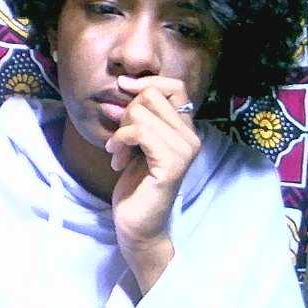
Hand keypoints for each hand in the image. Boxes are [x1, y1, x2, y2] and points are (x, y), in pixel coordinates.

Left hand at [105, 75, 200, 291]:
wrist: (137, 225)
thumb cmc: (135, 185)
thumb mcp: (133, 142)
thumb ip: (134, 116)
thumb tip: (122, 85)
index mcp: (184, 129)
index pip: (174, 86)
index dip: (147, 82)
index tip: (123, 90)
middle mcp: (191, 136)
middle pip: (152, 95)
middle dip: (127, 113)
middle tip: (120, 140)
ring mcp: (184, 150)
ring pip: (143, 112)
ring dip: (121, 131)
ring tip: (117, 152)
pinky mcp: (172, 164)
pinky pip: (140, 132)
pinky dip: (120, 141)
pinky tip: (117, 160)